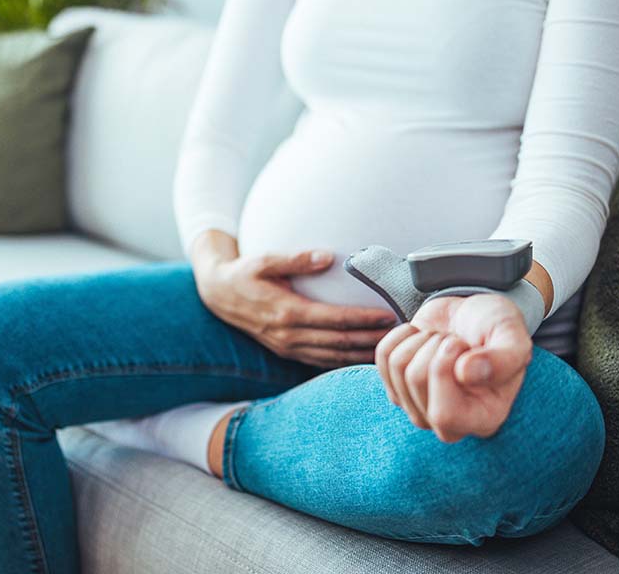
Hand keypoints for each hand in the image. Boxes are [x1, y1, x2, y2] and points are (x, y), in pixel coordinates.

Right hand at [191, 232, 397, 367]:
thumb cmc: (245, 274)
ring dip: (362, 354)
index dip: (365, 320)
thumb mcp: (266, 259)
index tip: (388, 315)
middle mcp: (289, 335)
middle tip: (400, 333)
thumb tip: (327, 256)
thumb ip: (297, 258)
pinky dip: (344, 360)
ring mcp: (288, 347)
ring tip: (389, 347)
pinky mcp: (288, 352)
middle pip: (340, 343)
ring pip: (333, 356)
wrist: (218, 296)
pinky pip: (322, 361)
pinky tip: (362, 356)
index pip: (336, 320)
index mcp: (288, 312)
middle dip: (372, 340)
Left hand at [375, 292, 532, 442]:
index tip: (460, 344)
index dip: (443, 369)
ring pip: (397, 365)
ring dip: (421, 339)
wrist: (474, 319)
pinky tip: (424, 337)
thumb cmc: (496, 330)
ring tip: (444, 340)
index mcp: (484, 419)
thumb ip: (503, 358)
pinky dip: (403, 334)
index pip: (444, 414)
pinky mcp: (398, 388)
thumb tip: (466, 373)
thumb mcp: (512, 336)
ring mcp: (419, 409)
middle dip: (435, 344)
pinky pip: (382, 355)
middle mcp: (448, 424)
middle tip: (457, 340)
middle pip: (415, 379)